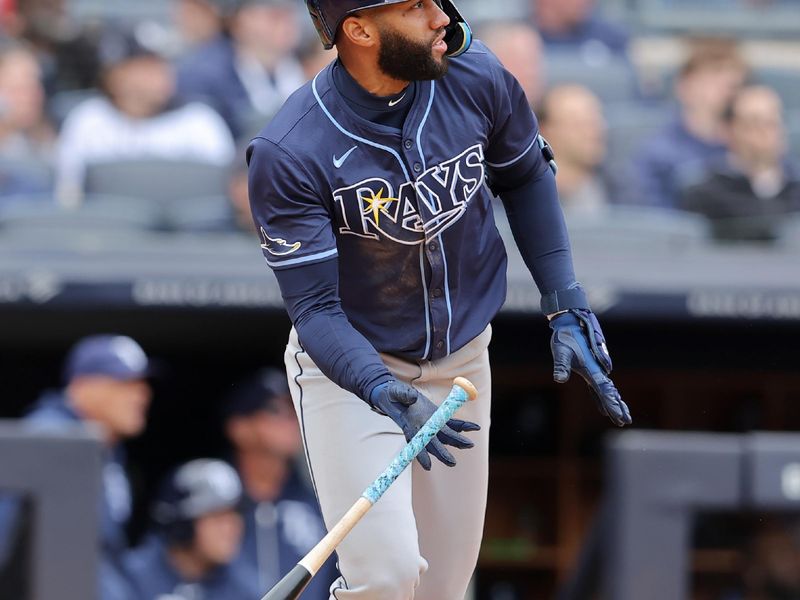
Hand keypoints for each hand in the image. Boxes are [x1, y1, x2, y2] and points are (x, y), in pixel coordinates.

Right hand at [369, 381, 479, 469]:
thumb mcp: (394, 392)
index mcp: (410, 426)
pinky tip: (474, 427)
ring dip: (457, 441)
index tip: (427, 466)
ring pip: (446, 436)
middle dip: (443, 453)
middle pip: (434, 443)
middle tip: (452, 462)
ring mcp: (431, 424)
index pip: (416, 443)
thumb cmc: (392, 395)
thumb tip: (413, 397)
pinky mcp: (437, 417)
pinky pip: (452, 423)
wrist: (395, 395)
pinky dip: (463, 426)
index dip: (421, 455)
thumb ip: (403, 395)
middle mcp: (422, 428)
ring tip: (469, 445)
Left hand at [549, 311, 631, 426]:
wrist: (572, 322)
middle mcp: (597, 369)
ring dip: (614, 403)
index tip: (619, 416)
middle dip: (617, 407)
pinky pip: (599, 387)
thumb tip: (559, 380)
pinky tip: (603, 409)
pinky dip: (603, 398)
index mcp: (592, 368)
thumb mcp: (560, 351)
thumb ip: (561, 366)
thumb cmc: (565, 336)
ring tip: (621, 418)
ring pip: (607, 390)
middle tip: (625, 421)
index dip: (611, 404)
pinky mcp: (590, 368)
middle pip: (609, 392)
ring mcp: (595, 369)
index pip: (604, 390)